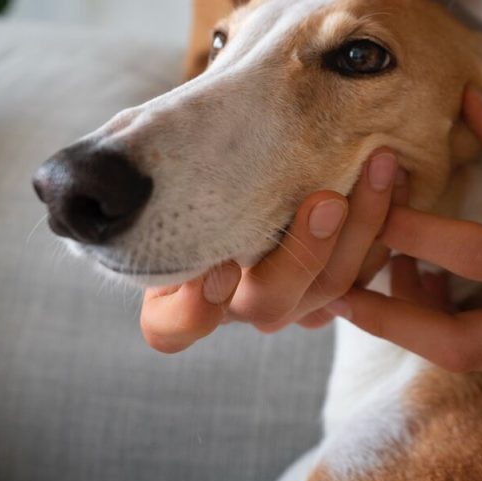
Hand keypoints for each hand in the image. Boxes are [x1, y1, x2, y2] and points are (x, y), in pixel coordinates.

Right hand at [140, 149, 408, 352]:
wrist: (246, 153)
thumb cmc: (187, 157)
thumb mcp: (148, 161)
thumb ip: (127, 170)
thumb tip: (86, 172)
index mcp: (179, 291)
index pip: (172, 327)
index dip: (194, 311)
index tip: (218, 268)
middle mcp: (236, 304)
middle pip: (271, 305)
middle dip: (303, 253)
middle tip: (326, 202)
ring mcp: (292, 294)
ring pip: (331, 288)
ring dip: (360, 229)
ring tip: (379, 168)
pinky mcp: (339, 272)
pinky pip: (370, 269)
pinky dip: (384, 226)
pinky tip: (395, 178)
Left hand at [326, 86, 481, 379]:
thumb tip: (468, 99)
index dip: (419, 234)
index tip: (370, 209)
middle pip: (457, 343)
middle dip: (389, 320)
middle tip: (333, 293)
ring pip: (462, 357)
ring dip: (409, 323)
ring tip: (365, 283)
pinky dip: (442, 323)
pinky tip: (418, 285)